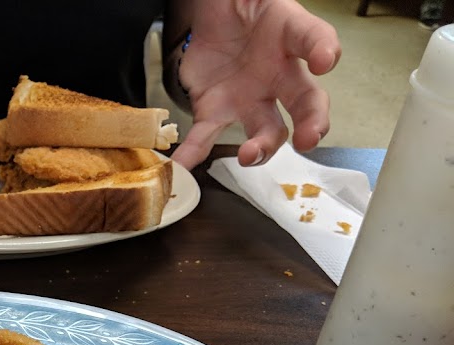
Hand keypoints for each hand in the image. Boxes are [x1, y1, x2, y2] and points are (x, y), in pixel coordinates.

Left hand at [170, 0, 340, 169]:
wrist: (217, 14)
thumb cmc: (251, 7)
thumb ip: (280, 5)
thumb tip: (308, 28)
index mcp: (293, 46)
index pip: (316, 46)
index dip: (324, 52)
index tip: (324, 61)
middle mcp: (277, 82)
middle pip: (301, 107)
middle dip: (310, 125)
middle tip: (307, 139)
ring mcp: (246, 101)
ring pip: (261, 132)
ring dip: (259, 149)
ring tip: (248, 156)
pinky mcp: (213, 111)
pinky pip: (204, 136)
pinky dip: (193, 153)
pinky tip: (182, 166)